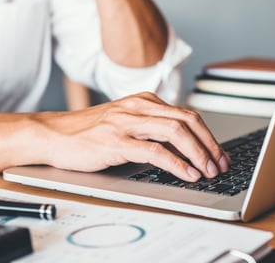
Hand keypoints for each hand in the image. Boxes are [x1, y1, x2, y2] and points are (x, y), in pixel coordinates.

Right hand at [39, 92, 230, 181]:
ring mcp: (127, 123)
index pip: (187, 115)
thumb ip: (151, 126)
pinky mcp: (116, 142)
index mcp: (144, 101)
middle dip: (210, 145)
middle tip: (220, 164)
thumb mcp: (125, 121)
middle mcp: (139, 107)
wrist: (54, 134)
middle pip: (188, 121)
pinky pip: (155, 151)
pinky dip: (177, 164)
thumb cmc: (89, 132)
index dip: (208, 136)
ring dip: (198, 154)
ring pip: (176, 132)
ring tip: (208, 171)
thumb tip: (183, 145)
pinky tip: (187, 174)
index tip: (219, 154)